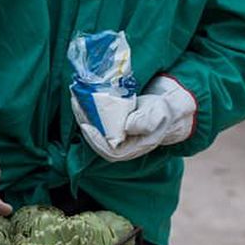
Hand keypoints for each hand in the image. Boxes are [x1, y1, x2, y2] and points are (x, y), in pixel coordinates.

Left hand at [74, 75, 196, 162]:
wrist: (168, 104)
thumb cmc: (164, 111)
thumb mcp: (159, 114)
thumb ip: (146, 121)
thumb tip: (128, 126)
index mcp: (133, 147)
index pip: (109, 151)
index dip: (95, 140)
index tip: (86, 125)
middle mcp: (121, 143)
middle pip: (96, 138)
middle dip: (84, 120)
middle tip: (77, 103)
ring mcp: (115, 133)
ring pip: (94, 127)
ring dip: (83, 112)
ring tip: (77, 96)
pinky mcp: (111, 122)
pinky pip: (96, 118)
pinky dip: (88, 107)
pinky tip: (83, 94)